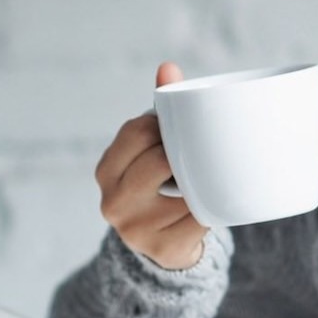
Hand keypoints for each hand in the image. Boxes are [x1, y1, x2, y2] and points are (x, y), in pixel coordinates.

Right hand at [95, 62, 207, 269]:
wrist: (164, 248)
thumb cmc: (159, 185)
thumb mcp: (150, 151)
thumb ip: (159, 112)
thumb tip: (168, 67)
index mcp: (106, 170)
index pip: (137, 131)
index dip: (164, 126)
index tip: (178, 130)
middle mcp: (112, 201)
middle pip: (160, 159)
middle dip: (183, 153)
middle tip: (197, 155)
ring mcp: (136, 229)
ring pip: (185, 188)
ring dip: (201, 182)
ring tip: (204, 180)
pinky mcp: (164, 249)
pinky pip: (201, 217)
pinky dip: (211, 208)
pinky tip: (210, 205)